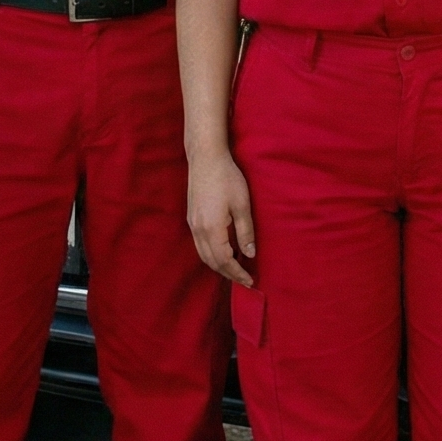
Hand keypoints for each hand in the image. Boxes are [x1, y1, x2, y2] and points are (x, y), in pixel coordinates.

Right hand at [187, 152, 256, 285]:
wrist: (206, 159)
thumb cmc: (227, 178)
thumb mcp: (242, 204)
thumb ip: (245, 232)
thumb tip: (250, 255)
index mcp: (212, 228)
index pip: (224, 260)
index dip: (237, 273)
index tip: (250, 282)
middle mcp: (198, 230)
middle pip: (212, 262)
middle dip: (228, 274)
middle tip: (244, 280)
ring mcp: (192, 224)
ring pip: (204, 255)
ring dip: (219, 266)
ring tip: (235, 271)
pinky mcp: (192, 218)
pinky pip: (200, 245)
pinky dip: (211, 255)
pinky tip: (222, 253)